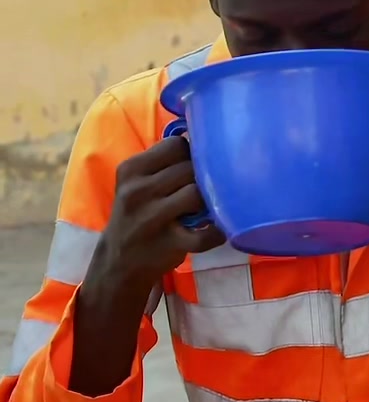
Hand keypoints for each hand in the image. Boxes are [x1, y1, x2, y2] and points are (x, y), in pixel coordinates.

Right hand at [100, 135, 225, 292]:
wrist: (118, 262)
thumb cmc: (136, 213)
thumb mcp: (136, 182)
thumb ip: (164, 162)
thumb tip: (206, 140)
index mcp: (131, 169)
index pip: (176, 145)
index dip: (190, 155)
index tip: (190, 168)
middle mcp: (138, 191)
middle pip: (190, 169)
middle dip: (201, 178)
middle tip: (201, 189)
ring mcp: (152, 219)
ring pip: (197, 194)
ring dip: (208, 201)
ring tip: (205, 207)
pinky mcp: (169, 244)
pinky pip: (205, 234)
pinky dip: (216, 232)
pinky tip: (214, 229)